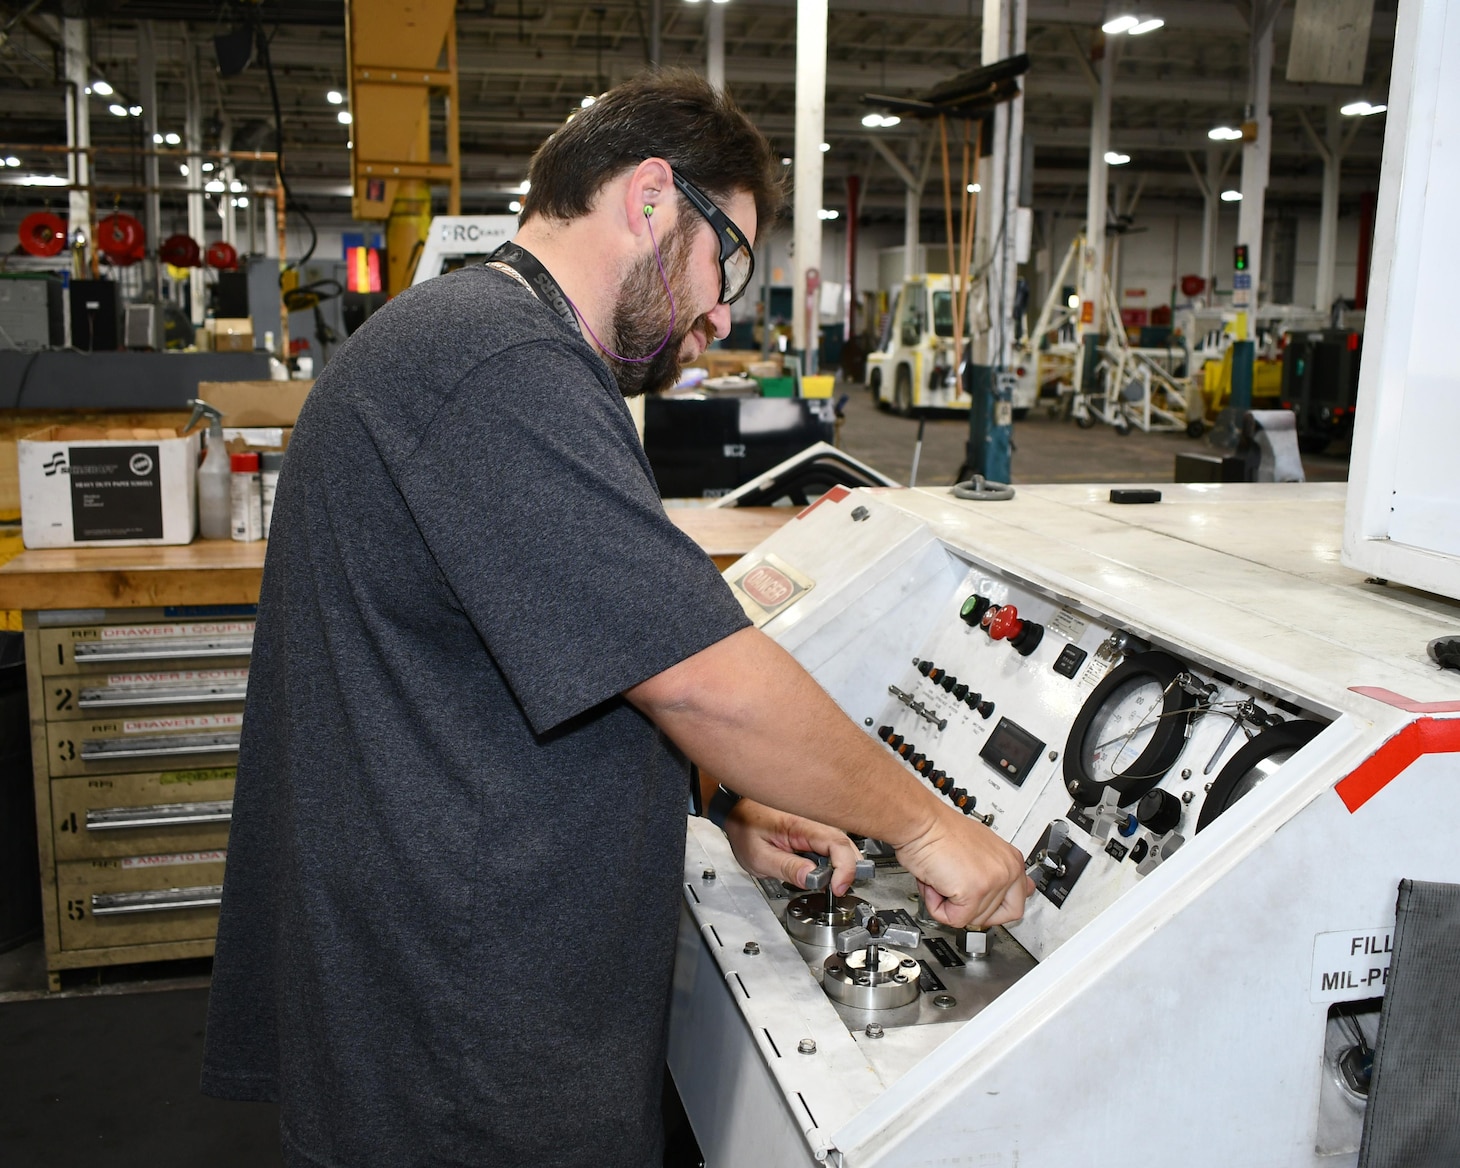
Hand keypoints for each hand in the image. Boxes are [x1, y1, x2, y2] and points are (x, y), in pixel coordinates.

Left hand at [722, 799, 864, 894]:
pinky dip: (833, 862)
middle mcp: (814, 821)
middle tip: (836, 889)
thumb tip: (812, 880)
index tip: (838, 888)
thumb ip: (787, 868)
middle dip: (848, 870)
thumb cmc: (746, 829)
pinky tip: (820, 871)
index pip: (838, 844)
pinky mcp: (816, 830)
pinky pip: (833, 846)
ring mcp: (817, 825)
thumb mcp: (760, 856)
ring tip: (825, 881)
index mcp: (801, 824)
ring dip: (841, 867)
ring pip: (843, 846)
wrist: (738, 812)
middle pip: (847, 845)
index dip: (845, 868)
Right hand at [894, 806, 1032, 928]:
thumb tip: (1015, 890)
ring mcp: (993, 881)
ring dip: (948, 903)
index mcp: (1012, 860)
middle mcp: (1008, 870)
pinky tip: (936, 882)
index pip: (1018, 902)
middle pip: (994, 916)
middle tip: (955, 887)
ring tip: (942, 874)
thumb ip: (995, 870)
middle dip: (968, 908)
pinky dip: (937, 906)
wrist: (920, 824)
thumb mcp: (978, 849)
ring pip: (971, 918)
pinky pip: (953, 918)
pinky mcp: (974, 891)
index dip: (993, 909)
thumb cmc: (939, 832)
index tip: (980, 902)